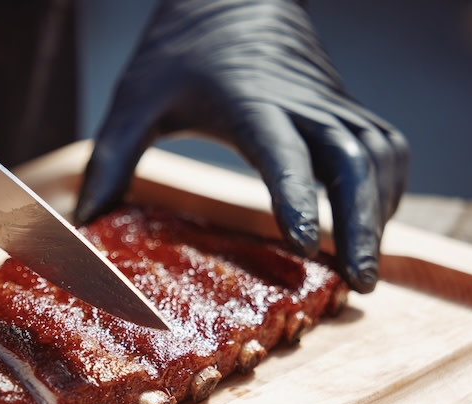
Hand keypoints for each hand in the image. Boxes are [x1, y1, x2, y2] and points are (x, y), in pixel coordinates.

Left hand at [75, 0, 408, 292]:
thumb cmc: (177, 53)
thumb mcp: (134, 101)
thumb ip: (110, 160)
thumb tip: (84, 224)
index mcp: (249, 102)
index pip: (283, 151)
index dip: (297, 195)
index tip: (305, 243)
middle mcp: (301, 103)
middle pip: (353, 159)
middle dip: (362, 223)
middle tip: (359, 283)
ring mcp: (328, 103)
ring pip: (377, 154)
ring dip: (380, 211)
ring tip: (365, 268)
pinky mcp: (341, 106)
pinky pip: (382, 144)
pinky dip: (387, 185)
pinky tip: (372, 223)